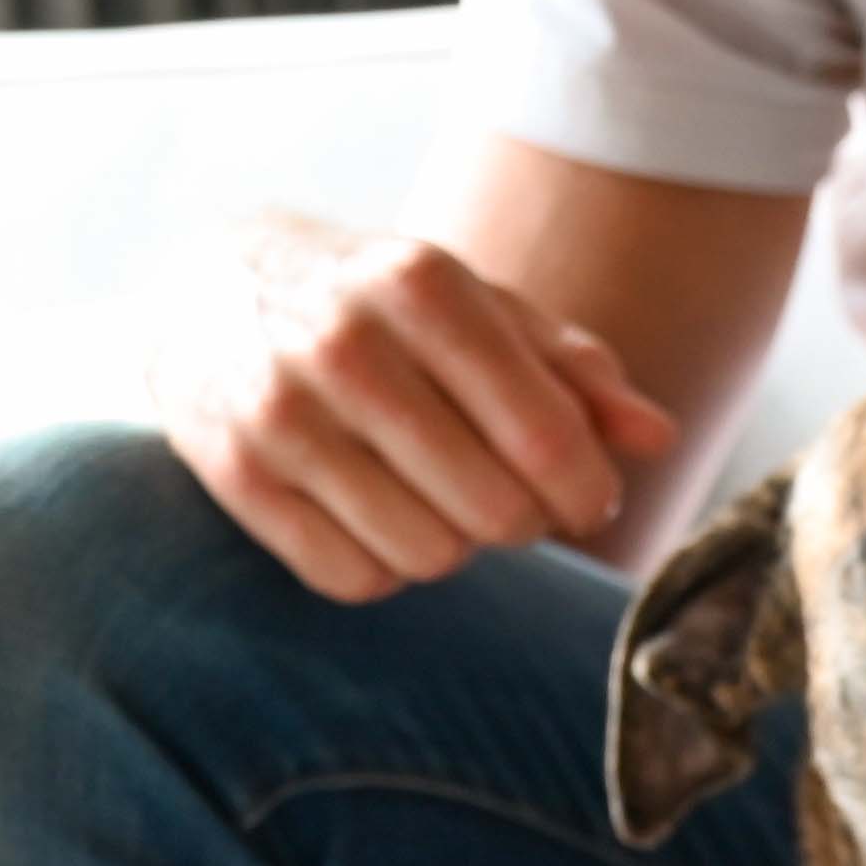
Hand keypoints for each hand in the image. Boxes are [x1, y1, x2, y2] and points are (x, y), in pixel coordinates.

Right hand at [161, 208, 681, 603]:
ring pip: (430, 557)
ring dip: (451, 546)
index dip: (587, 493)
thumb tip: (657, 435)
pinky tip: (368, 510)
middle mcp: (344, 343)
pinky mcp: (235, 473)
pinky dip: (380, 565)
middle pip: (496, 515)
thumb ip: (577, 369)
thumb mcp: (481, 309)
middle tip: (501, 493)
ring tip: (429, 493)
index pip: (548, 442)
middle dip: (520, 522)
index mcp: (421, 286)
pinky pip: (354, 579)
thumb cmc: (383, 309)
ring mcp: (279, 410)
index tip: (582, 493)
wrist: (209, 290)